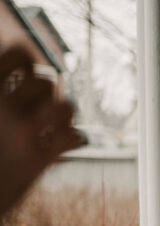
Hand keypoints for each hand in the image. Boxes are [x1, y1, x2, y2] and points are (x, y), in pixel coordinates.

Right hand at [0, 46, 82, 215]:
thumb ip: (4, 90)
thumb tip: (26, 55)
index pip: (17, 53)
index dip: (29, 59)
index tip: (29, 71)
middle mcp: (0, 105)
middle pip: (46, 81)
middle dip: (48, 96)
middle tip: (39, 113)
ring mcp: (21, 132)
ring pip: (66, 106)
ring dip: (65, 116)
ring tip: (54, 127)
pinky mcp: (38, 160)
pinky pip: (74, 136)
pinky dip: (73, 139)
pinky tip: (62, 146)